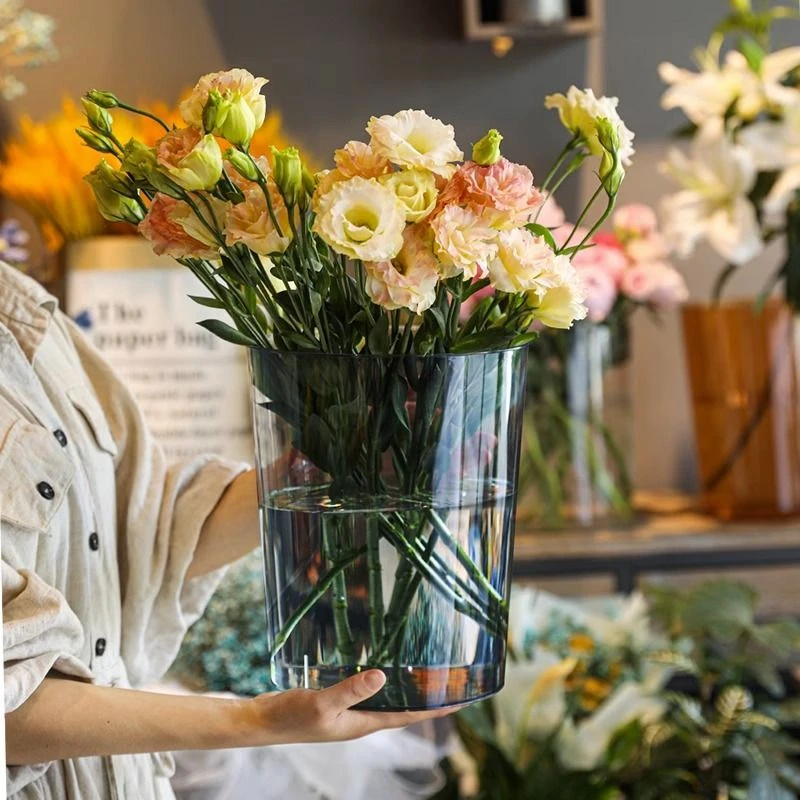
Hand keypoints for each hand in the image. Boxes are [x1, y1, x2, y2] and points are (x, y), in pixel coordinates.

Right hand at [243, 670, 454, 744]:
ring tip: (425, 671)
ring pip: (386, 698)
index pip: (409, 716)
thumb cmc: (289, 717)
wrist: (260, 722)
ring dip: (405, 688)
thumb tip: (382, 676)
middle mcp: (359, 719)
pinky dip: (380, 679)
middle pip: (402, 708)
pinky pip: (367, 689)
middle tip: (451, 681)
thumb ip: (351, 691)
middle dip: (427, 697)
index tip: (462, 700)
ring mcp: (347, 711)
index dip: (436, 709)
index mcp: (362, 725)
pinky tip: (380, 663)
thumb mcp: (322, 703)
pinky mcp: (336, 700)